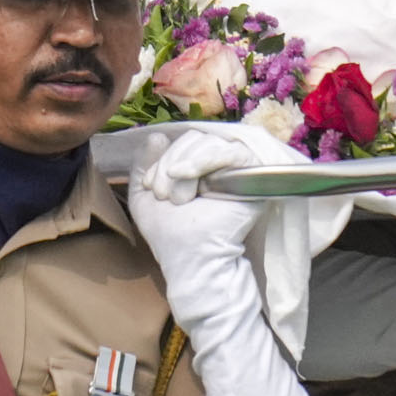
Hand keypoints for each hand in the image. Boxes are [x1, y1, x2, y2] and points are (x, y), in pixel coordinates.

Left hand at [126, 122, 293, 280]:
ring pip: (208, 142)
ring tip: (177, 199)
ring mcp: (236, 169)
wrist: (191, 260)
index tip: (150, 187)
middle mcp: (219, 165)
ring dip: (184, 166)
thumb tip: (157, 134)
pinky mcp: (252, 176)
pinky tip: (184, 175)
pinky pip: (232, 152)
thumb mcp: (144, 198)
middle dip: (169, 162)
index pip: (182, 142)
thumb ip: (144, 166)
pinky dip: (204, 159)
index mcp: (197, 167)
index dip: (162, 157)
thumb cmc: (170, 235)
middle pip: (194, 138)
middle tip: (162, 195)